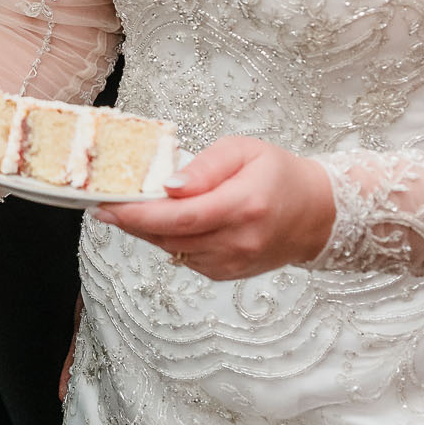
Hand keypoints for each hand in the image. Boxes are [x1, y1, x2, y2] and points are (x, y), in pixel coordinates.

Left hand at [93, 137, 333, 280]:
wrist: (318, 213)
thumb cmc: (279, 174)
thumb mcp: (243, 151)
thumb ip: (204, 167)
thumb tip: (167, 187)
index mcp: (243, 206)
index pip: (179, 216)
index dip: (137, 214)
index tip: (105, 205)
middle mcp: (238, 241)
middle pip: (169, 237)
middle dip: (132, 222)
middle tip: (105, 205)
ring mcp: (233, 262)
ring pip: (173, 250)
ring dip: (148, 232)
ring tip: (131, 209)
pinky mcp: (228, 274)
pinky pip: (186, 259)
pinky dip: (170, 241)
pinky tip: (167, 223)